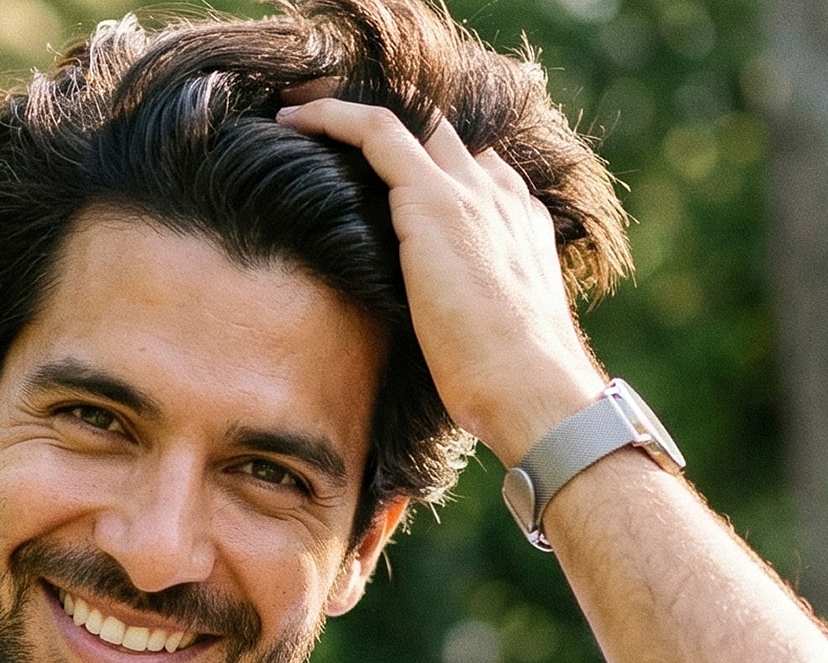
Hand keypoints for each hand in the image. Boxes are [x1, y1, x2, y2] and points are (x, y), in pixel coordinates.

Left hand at [276, 97, 607, 464]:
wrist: (533, 389)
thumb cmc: (511, 387)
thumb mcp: (493, 338)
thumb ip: (467, 315)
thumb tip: (436, 344)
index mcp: (520, 224)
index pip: (474, 168)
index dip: (427, 159)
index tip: (380, 170)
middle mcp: (500, 194)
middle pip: (443, 131)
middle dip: (393, 120)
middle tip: (332, 121)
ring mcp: (471, 192)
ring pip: (409, 118)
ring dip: (350, 109)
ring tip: (299, 111)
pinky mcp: (435, 200)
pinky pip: (377, 131)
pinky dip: (333, 117)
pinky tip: (294, 119)